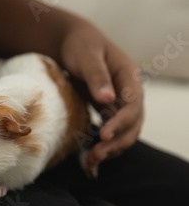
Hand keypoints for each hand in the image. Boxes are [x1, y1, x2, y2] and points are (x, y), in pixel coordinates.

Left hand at [59, 19, 143, 168]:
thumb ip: (96, 76)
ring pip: (124, 132)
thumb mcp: (86, 56)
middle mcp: (129, 92)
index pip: (132, 105)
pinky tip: (89, 158)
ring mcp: (120, 103)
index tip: (103, 134)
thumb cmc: (79, 45)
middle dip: (117, 142)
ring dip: (111, 148)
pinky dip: (103, 145)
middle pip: (133, 123)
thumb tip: (108, 99)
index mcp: (129, 77)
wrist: (72, 43)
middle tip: (95, 156)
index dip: (121, 122)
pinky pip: (111, 131)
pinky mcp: (108, 111)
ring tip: (91, 162)